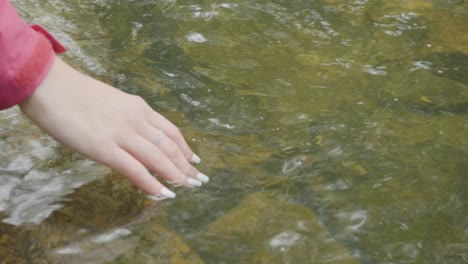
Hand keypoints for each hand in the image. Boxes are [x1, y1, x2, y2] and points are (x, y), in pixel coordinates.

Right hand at [19, 56, 208, 199]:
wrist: (49, 85)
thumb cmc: (76, 94)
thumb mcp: (112, 102)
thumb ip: (128, 119)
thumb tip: (137, 136)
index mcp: (139, 107)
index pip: (172, 131)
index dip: (186, 148)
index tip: (194, 161)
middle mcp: (136, 120)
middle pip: (170, 146)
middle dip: (187, 165)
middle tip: (198, 179)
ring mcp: (121, 134)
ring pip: (158, 159)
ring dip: (176, 176)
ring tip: (188, 187)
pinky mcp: (104, 148)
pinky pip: (135, 169)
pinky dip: (152, 183)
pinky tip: (163, 193)